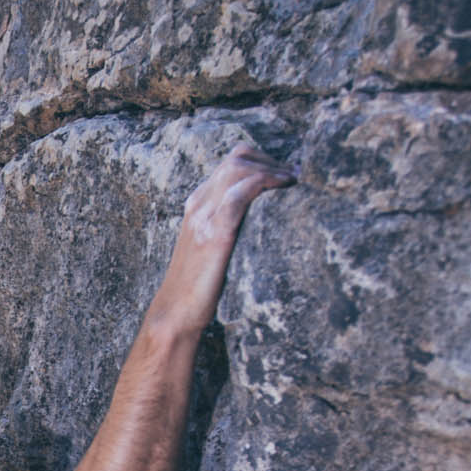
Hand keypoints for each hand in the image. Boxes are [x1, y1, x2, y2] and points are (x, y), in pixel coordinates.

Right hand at [157, 145, 295, 333]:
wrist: (176, 313)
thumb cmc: (198, 288)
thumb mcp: (212, 250)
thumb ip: (229, 229)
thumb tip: (262, 224)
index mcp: (197, 205)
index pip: (230, 163)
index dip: (262, 161)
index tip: (286, 175)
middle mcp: (199, 204)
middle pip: (236, 157)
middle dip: (271, 160)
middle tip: (295, 176)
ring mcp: (204, 217)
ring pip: (238, 167)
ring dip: (272, 168)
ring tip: (293, 181)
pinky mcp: (214, 233)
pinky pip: (239, 193)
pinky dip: (264, 182)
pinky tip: (282, 187)